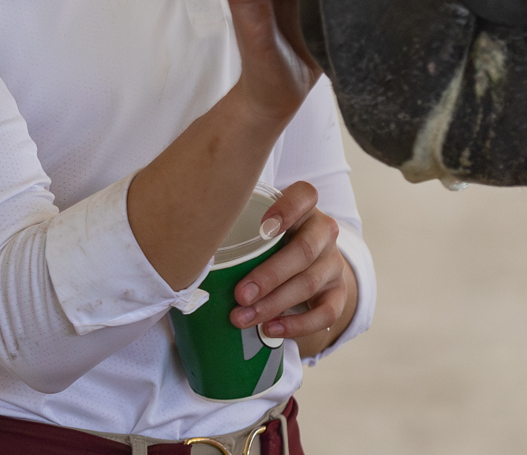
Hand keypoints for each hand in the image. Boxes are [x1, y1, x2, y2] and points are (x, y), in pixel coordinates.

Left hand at [229, 180, 358, 358]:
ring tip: (243, 318)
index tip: (263, 228)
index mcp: (303, 209)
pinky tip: (271, 330)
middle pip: (305, 249)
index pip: (306, 196)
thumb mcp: (258, 228)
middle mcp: (323, 232)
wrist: (305, 268)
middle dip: (269, 275)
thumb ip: (236, 230)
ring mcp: (333, 262)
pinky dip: (297, 325)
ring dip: (273, 304)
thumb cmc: (269, 244)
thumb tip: (187, 253)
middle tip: (240, 295)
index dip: (289, 208)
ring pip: (309, 282)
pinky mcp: (338, 292)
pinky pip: (326, 312)